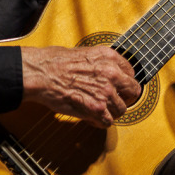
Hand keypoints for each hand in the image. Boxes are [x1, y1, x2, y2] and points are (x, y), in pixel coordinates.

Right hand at [20, 46, 140, 127]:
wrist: (41, 73)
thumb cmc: (54, 61)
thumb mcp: (83, 52)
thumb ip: (99, 63)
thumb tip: (104, 71)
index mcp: (109, 57)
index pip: (131, 73)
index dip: (124, 82)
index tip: (120, 87)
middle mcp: (111, 74)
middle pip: (133, 92)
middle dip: (125, 97)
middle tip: (116, 100)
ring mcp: (106, 92)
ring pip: (121, 109)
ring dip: (111, 112)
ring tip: (100, 110)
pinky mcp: (96, 108)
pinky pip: (108, 121)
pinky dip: (100, 122)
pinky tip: (93, 117)